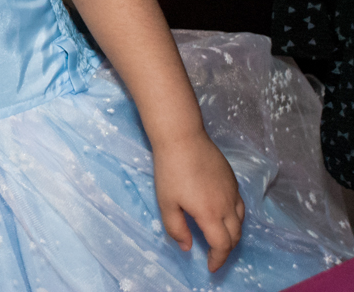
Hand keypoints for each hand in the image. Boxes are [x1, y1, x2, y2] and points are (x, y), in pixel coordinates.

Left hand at [153, 132, 243, 271]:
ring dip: (232, 233)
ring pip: (240, 221)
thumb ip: (176, 228)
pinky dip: (234, 217)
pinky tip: (222, 213)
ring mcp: (232, 191)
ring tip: (218, 237)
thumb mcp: (166, 203)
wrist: (182, 138)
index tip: (211, 267)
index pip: (222, 245)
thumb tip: (187, 247)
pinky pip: (239, 205)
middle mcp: (227, 205)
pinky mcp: (232, 179)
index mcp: (211, 214)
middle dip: (226, 249)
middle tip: (214, 254)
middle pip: (235, 236)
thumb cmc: (170, 171)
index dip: (218, 259)